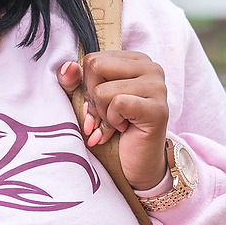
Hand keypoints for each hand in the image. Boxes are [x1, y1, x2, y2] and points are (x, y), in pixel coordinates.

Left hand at [58, 51, 169, 189]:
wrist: (137, 164)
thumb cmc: (114, 128)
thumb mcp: (89, 100)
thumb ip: (74, 81)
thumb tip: (67, 67)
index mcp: (136, 60)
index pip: (93, 59)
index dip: (87, 85)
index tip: (100, 103)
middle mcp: (151, 68)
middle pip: (96, 67)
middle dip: (93, 98)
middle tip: (106, 115)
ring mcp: (158, 87)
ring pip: (103, 90)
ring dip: (103, 114)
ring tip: (116, 123)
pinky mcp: (158, 109)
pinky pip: (117, 104)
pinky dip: (112, 122)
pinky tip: (124, 128)